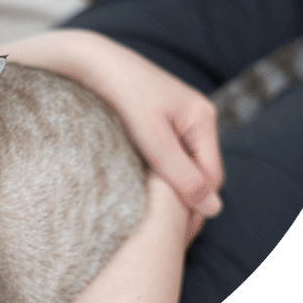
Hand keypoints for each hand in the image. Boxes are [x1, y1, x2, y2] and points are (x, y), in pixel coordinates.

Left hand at [0, 30, 223, 217]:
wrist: (88, 62)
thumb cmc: (120, 94)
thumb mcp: (152, 138)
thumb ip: (181, 173)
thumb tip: (213, 210)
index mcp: (202, 120)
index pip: (211, 178)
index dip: (196, 210)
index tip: (174, 239)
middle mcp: (193, 121)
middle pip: (198, 176)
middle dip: (184, 207)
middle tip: (160, 240)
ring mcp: (174, 122)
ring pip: (179, 170)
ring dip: (167, 195)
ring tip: (148, 226)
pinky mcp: (152, 125)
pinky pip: (162, 161)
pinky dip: (154, 181)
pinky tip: (137, 198)